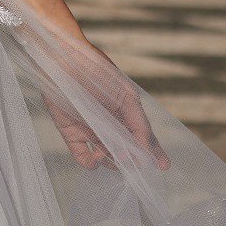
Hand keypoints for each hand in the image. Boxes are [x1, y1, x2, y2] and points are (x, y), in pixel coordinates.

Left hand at [41, 36, 171, 172]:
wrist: (62, 59)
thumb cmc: (97, 71)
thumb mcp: (125, 94)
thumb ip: (138, 122)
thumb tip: (144, 148)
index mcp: (125, 113)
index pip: (142, 137)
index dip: (153, 152)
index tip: (163, 166)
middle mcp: (108, 124)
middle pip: (125, 151)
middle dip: (131, 162)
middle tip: (133, 164)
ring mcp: (90, 129)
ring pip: (106, 157)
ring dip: (112, 162)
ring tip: (113, 155)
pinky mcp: (71, 133)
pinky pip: (82, 157)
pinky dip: (90, 163)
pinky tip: (97, 157)